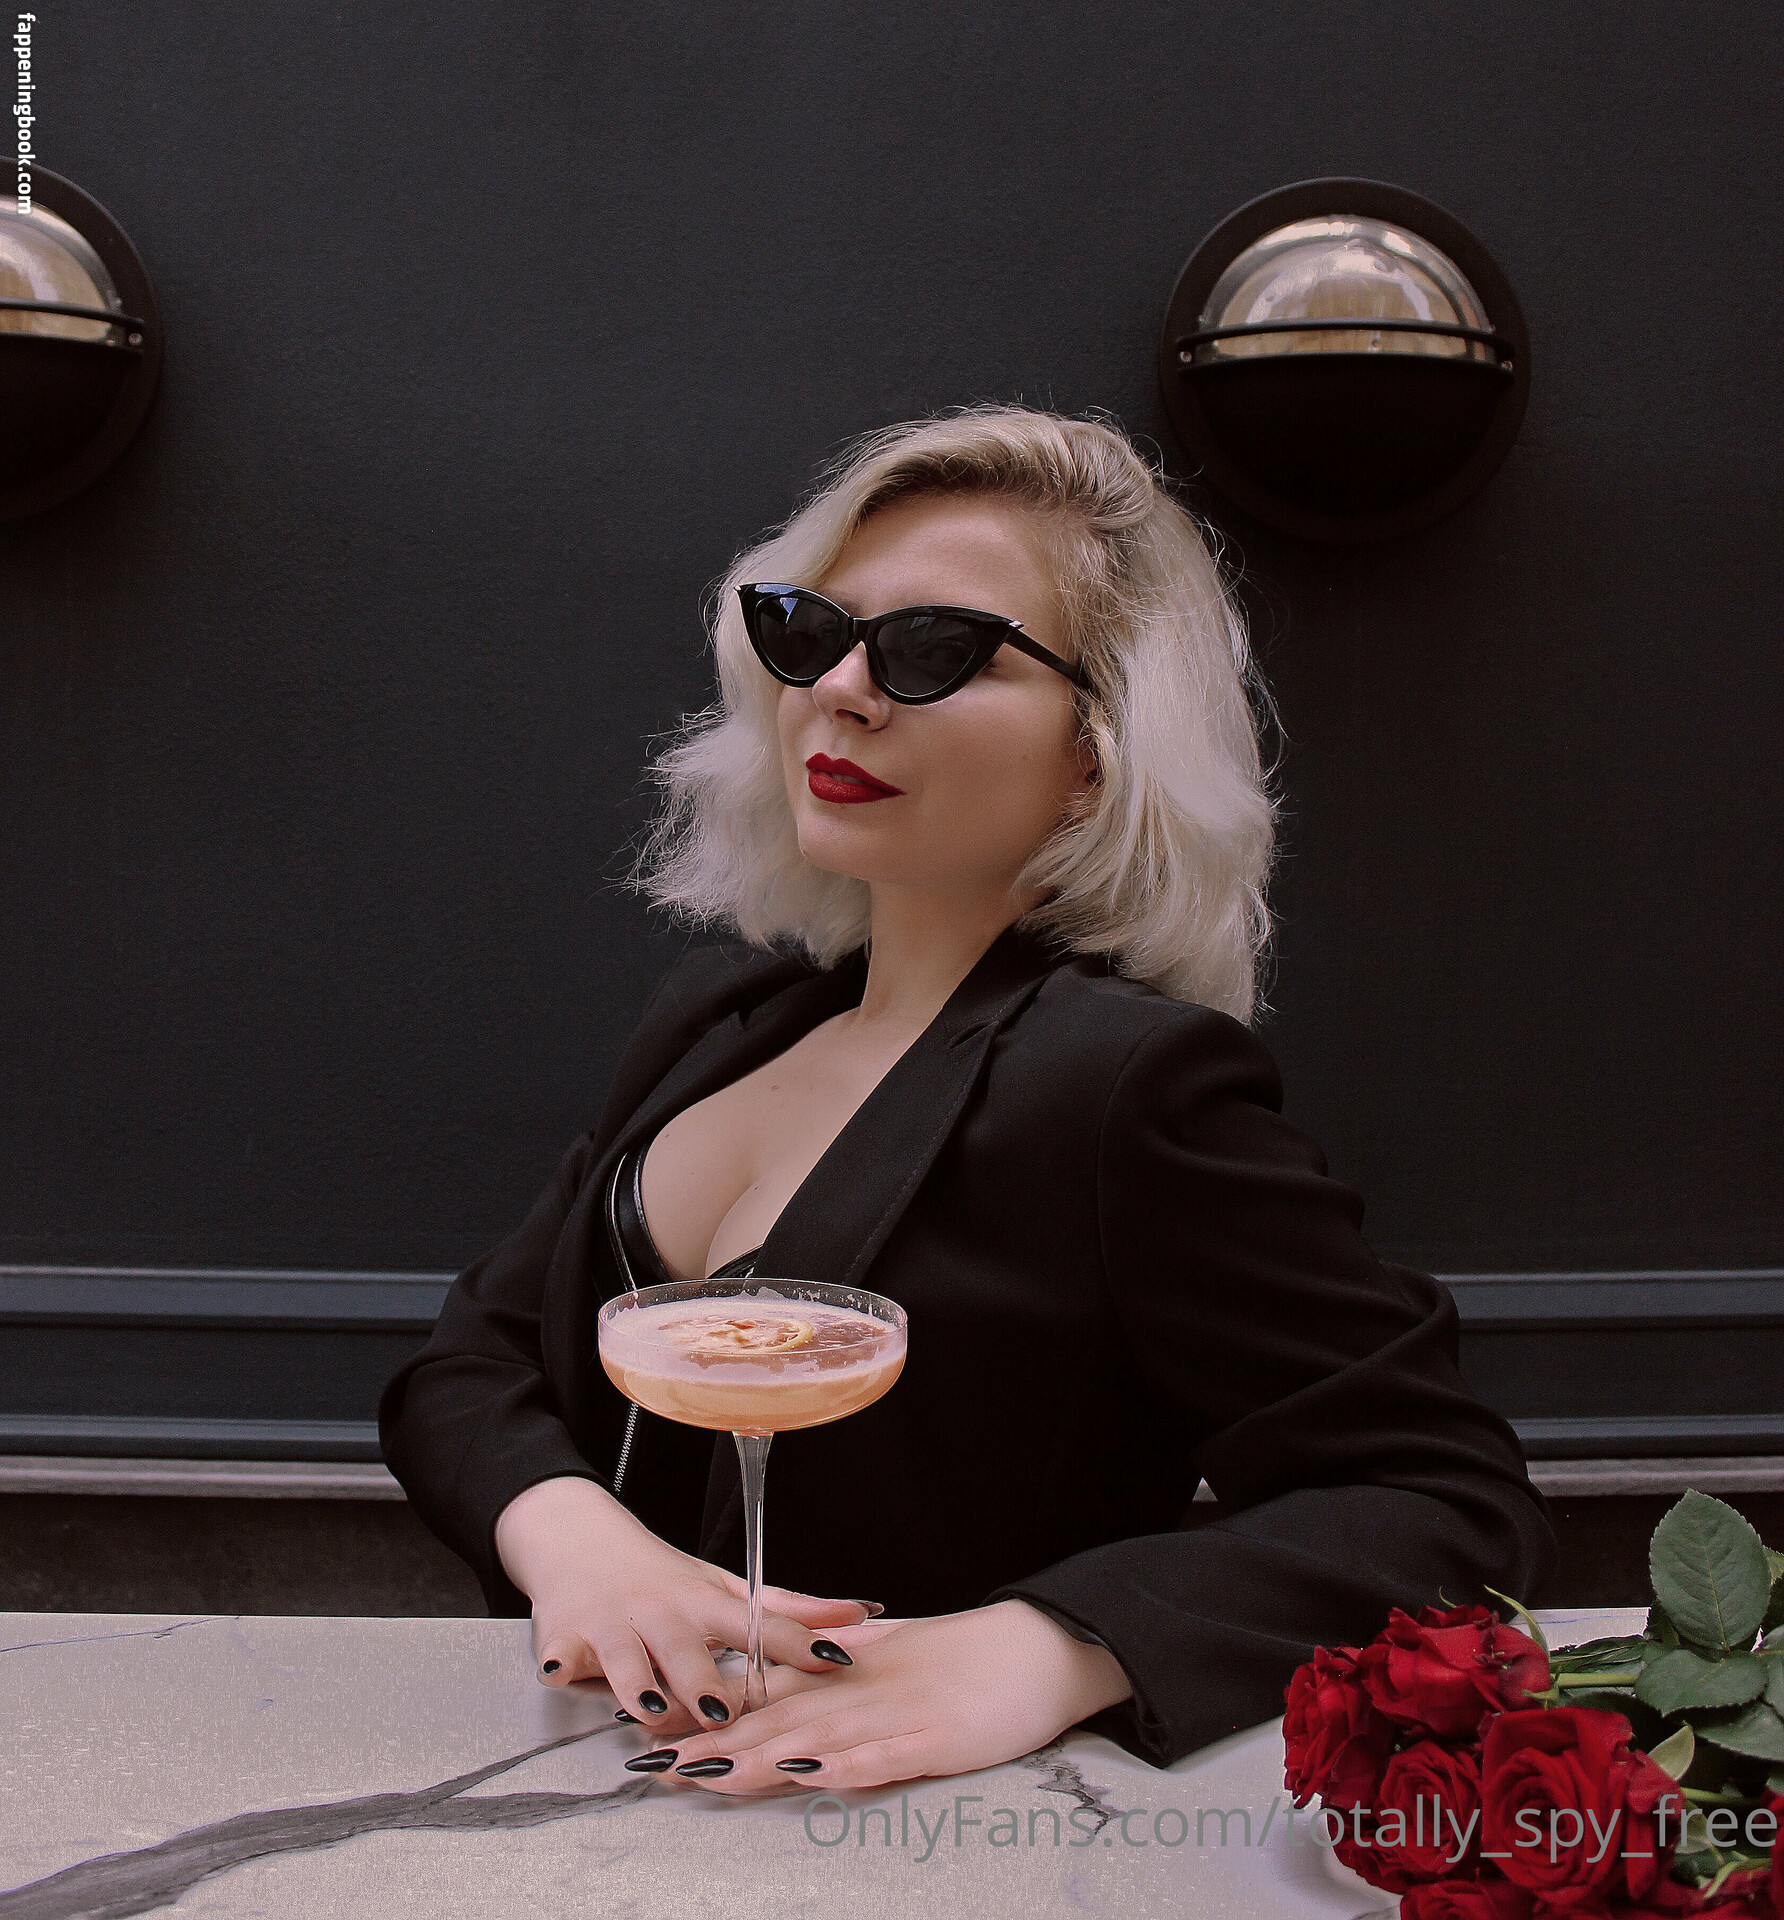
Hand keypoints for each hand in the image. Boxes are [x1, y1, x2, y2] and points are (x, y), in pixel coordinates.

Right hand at [493, 1475, 873, 1734]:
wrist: (578, 1540)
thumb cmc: (659, 1575)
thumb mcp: (721, 1586)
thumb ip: (787, 1608)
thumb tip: (859, 1613)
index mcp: (704, 1603)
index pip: (757, 1623)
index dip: (796, 1643)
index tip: (831, 1661)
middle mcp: (661, 1613)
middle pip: (687, 1650)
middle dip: (703, 1681)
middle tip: (722, 1711)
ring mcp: (613, 1624)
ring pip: (629, 1660)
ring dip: (639, 1684)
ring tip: (651, 1708)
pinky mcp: (566, 1635)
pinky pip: (562, 1653)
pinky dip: (561, 1662)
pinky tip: (562, 1670)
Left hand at [638, 1599, 1133, 1793]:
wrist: (1036, 1648)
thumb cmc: (966, 1659)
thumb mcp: (891, 1658)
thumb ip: (838, 1671)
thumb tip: (788, 1687)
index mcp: (845, 1674)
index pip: (764, 1694)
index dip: (707, 1711)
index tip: (652, 1727)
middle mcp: (857, 1692)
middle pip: (773, 1719)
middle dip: (708, 1744)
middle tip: (650, 1763)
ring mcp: (893, 1714)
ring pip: (812, 1737)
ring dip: (754, 1757)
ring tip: (702, 1774)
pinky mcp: (931, 1737)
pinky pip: (878, 1753)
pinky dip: (837, 1763)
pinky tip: (804, 1771)